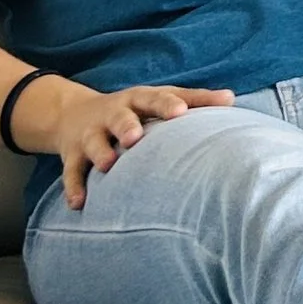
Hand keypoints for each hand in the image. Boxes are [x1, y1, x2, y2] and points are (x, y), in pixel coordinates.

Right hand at [27, 78, 234, 208]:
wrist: (73, 114)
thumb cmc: (135, 108)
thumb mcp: (159, 98)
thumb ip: (194, 100)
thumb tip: (231, 98)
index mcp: (139, 99)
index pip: (156, 98)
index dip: (167, 104)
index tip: (180, 112)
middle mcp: (113, 114)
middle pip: (120, 117)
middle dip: (127, 126)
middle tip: (135, 138)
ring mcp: (91, 134)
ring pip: (94, 142)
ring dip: (100, 153)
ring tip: (108, 165)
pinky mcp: (72, 155)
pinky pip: (71, 172)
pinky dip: (74, 187)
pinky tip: (79, 204)